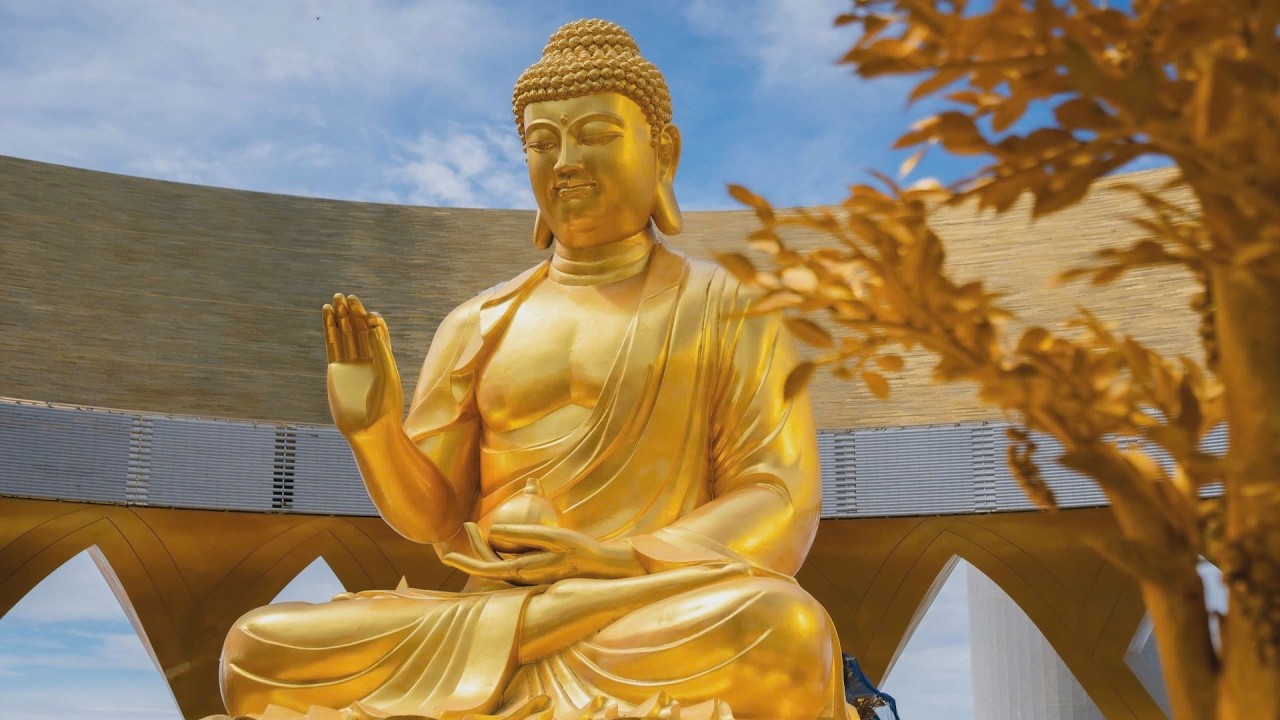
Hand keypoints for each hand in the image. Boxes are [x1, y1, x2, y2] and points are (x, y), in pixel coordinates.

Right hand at [323, 293, 402, 435]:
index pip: (377, 331)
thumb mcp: (387, 374)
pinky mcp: (335, 370)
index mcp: (384, 358)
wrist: (370, 428)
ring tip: (334, 299)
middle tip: (346, 296)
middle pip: (359, 329)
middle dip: (353, 313)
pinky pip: (332, 346)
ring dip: (339, 317)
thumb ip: (381, 350)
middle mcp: (367, 359)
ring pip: (344, 335)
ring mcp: (350, 364)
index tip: (368, 312)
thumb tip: (374, 324)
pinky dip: (329, 330)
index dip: (371, 319)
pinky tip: (327, 316)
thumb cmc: (386, 404)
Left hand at [443, 522, 644, 585]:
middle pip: (489, 565)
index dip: (465, 560)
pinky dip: (501, 549)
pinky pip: (511, 562)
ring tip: (477, 526)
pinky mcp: (536, 572)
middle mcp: (522, 579)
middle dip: (474, 547)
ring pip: (498, 564)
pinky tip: (503, 534)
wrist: (603, 567)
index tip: (446, 552)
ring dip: (486, 547)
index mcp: (523, 573)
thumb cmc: (580, 550)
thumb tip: (492, 531)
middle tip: (465, 525)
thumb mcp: (554, 538)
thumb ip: (523, 535)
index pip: (486, 568)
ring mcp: (528, 577)